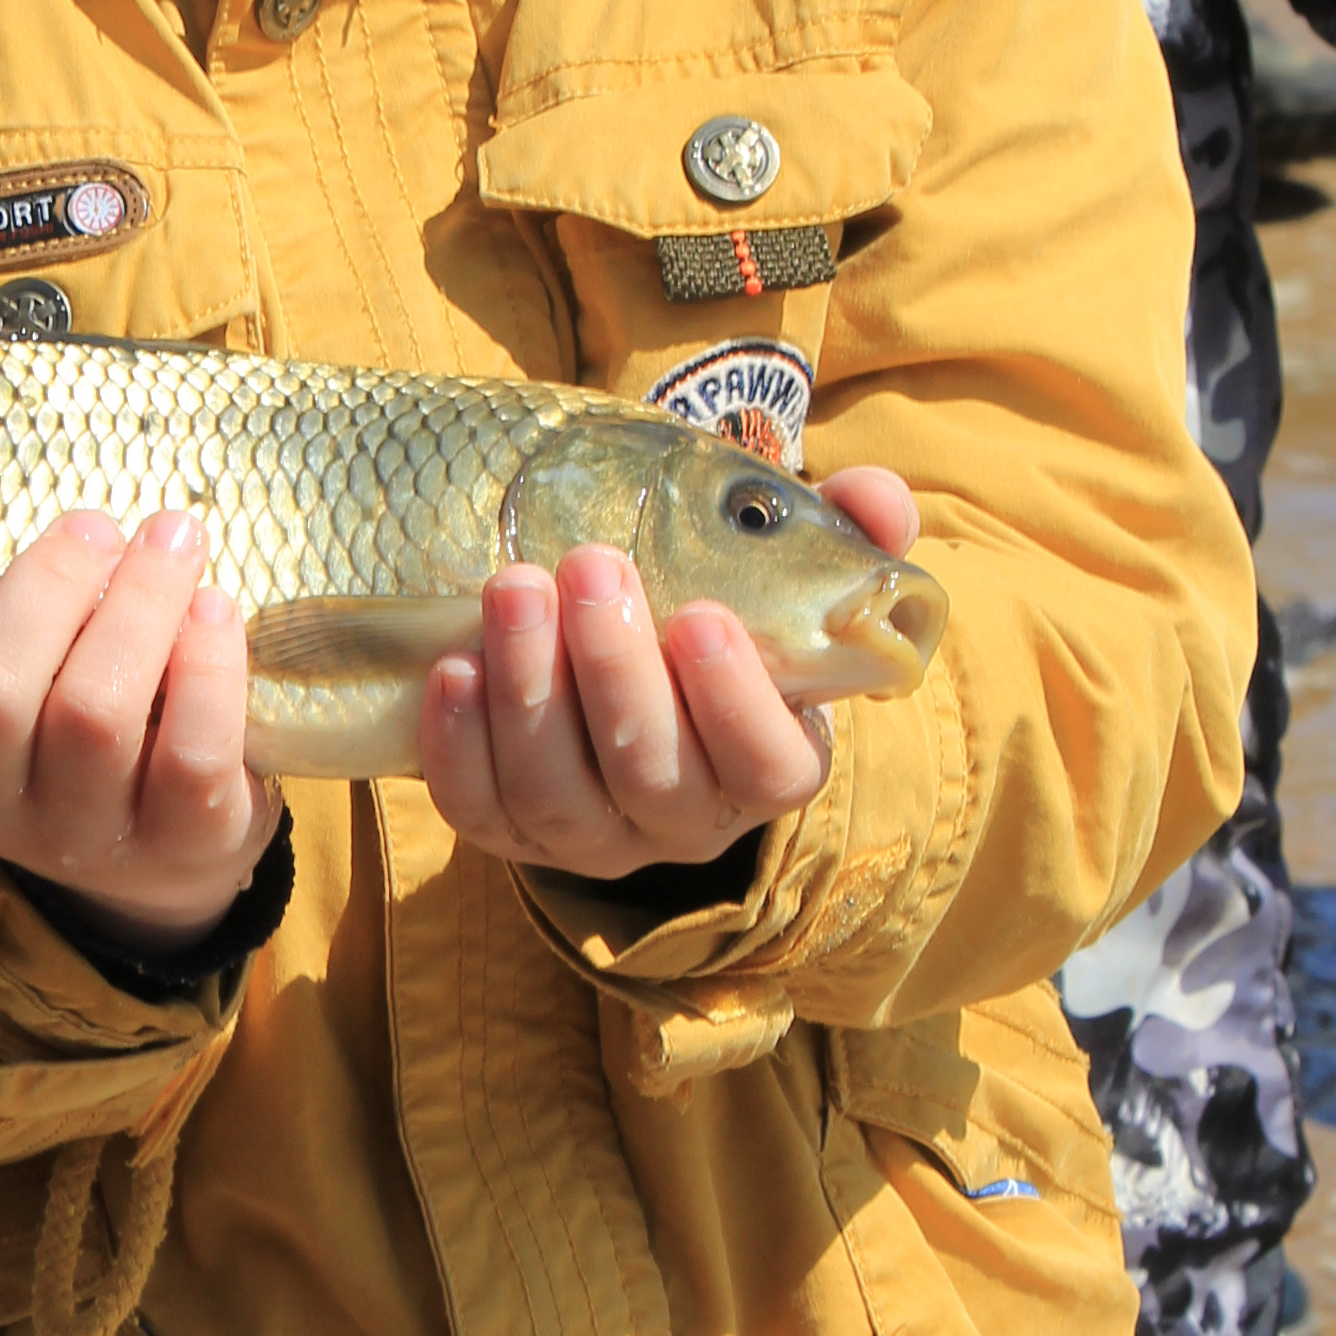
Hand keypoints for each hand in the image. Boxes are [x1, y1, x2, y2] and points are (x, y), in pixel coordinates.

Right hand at [0, 510, 276, 943]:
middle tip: (94, 528)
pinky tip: (213, 609)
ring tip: (171, 540)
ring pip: (92, 714)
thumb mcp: (10, 682)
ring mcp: (81, 833)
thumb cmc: (69, 720)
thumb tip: (71, 522)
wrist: (167, 849)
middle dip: (46, 588)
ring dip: (138, 603)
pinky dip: (206, 668)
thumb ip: (5, 615)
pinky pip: (190, 754)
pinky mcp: (181, 841)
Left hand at [421, 467, 920, 885]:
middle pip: (652, 777)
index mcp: (768, 767)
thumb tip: (879, 497)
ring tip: (512, 590)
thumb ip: (845, 531)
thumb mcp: (782, 572)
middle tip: (591, 565)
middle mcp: (683, 821)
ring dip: (531, 692)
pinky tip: (455, 666)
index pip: (767, 767)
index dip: (736, 702)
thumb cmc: (714, 611)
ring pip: (557, 797)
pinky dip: (459, 746)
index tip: (703, 616)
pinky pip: (478, 811)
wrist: (625, 666)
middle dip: (616, 672)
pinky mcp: (508, 833)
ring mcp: (592, 837)